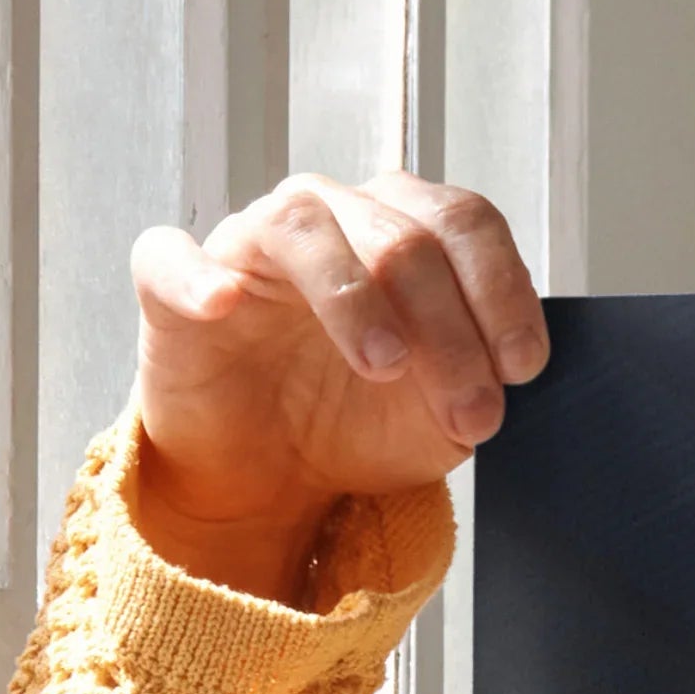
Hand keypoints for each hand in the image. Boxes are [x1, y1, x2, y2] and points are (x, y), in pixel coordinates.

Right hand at [126, 173, 547, 602]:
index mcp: (403, 232)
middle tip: (470, 411)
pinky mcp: (173, 285)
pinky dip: (197, 276)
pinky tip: (224, 304)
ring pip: (304, 227)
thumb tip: (507, 371)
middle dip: (449, 331)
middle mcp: (331, 218)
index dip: (502, 290)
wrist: (272, 476)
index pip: (464, 223)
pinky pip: (171, 257)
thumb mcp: (442, 415)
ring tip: (385, 366)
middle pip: (402, 236)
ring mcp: (250, 244)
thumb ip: (479, 381)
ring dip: (354, 298)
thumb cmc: (356, 421)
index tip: (523, 367)